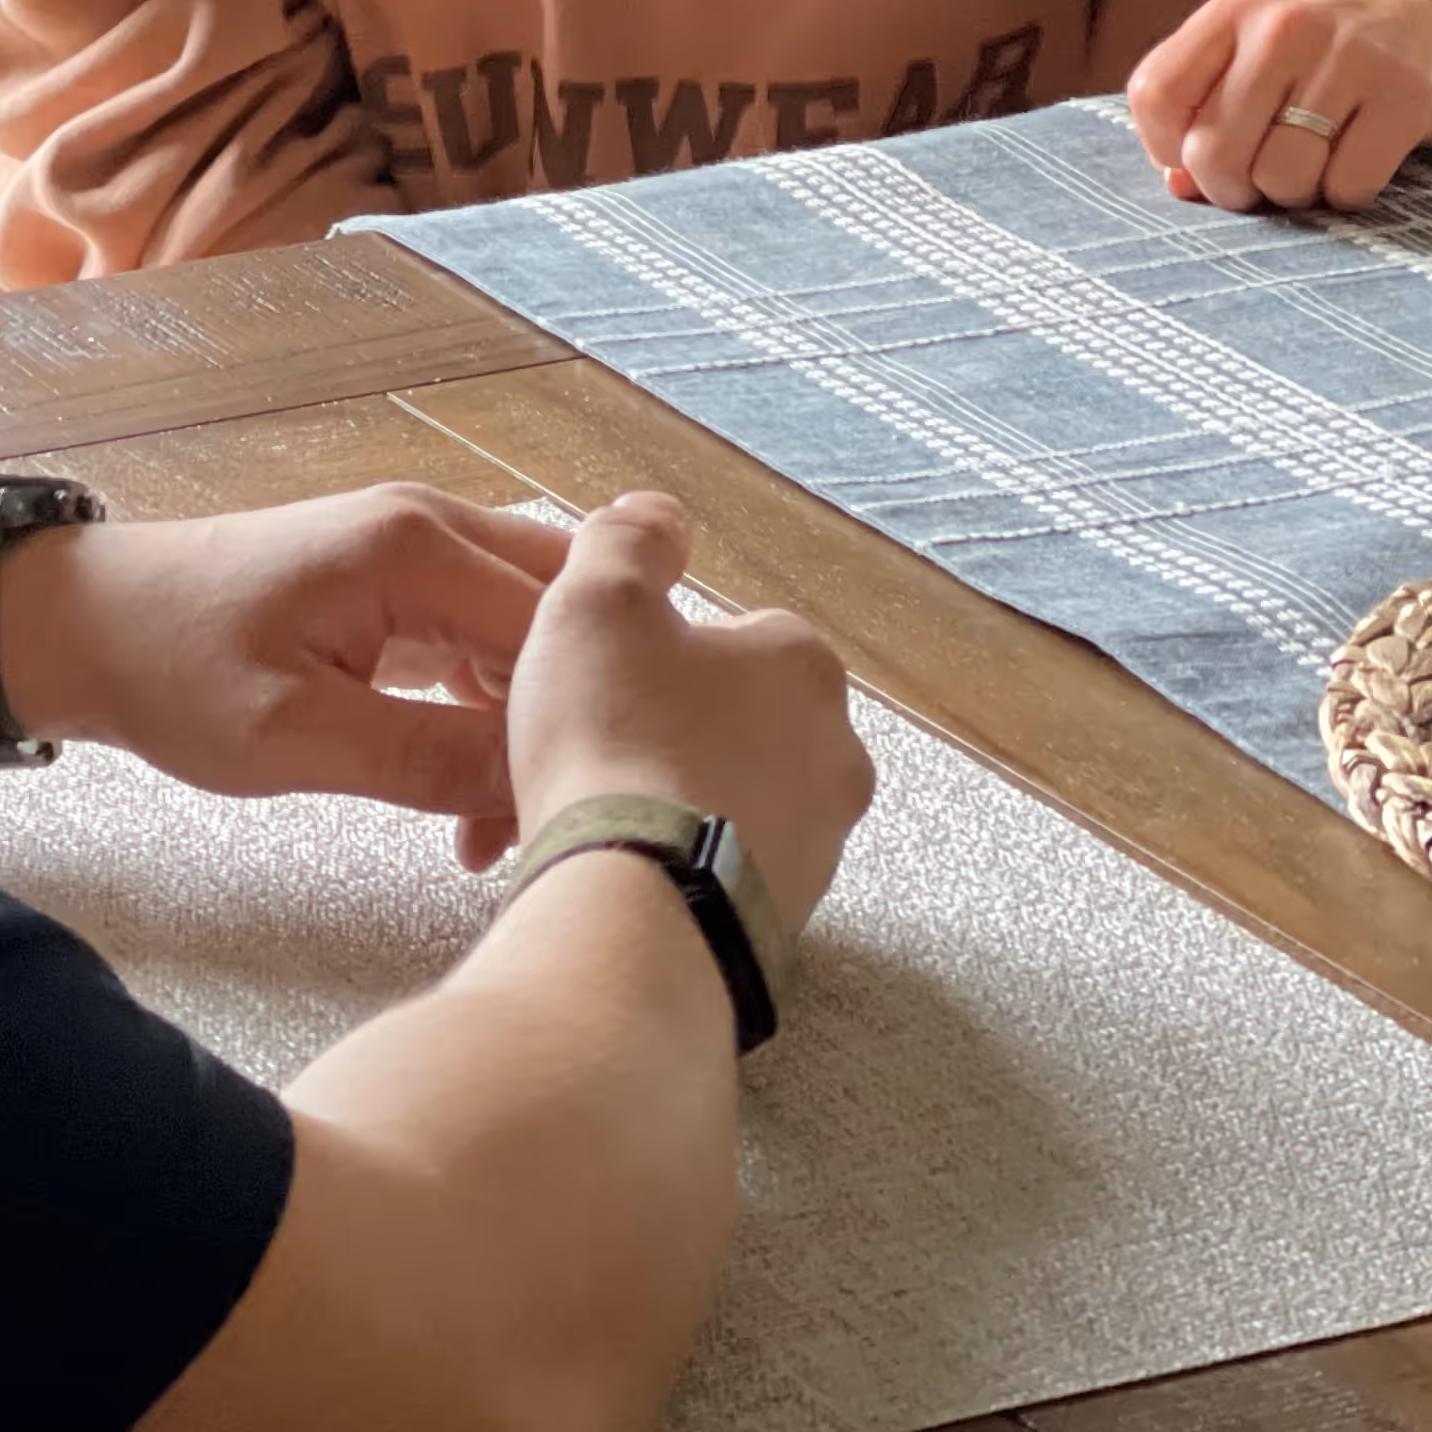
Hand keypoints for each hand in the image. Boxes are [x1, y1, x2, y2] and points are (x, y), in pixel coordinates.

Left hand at [0, 484, 573, 863]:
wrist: (86, 624)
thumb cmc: (173, 669)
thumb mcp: (296, 736)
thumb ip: (425, 758)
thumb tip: (539, 788)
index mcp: (417, 546)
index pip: (562, 628)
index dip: (578, 722)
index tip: (557, 812)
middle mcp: (435, 526)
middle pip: (569, 615)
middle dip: (571, 719)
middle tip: (542, 821)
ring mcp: (420, 550)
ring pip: (533, 634)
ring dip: (528, 727)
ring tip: (490, 832)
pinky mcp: (401, 583)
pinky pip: (486, 641)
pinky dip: (491, 715)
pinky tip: (467, 799)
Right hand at [502, 496, 872, 920]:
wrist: (634, 904)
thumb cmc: (618, 738)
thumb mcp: (597, 601)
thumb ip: (627, 541)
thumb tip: (656, 511)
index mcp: (802, 666)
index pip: (740, 634)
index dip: (664, 648)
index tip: (611, 674)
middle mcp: (835, 754)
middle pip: (741, 721)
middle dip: (676, 727)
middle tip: (599, 741)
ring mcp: (819, 847)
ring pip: (735, 800)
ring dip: (678, 800)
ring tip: (598, 810)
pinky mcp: (786, 920)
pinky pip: (725, 873)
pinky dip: (679, 865)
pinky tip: (619, 865)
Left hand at [1124, 0, 1431, 213]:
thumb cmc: (1323, 63)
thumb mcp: (1253, 69)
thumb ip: (1202, 118)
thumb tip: (1179, 184)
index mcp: (1229, 16)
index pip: (1155, 94)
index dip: (1165, 148)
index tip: (1196, 159)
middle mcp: (1282, 28)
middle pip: (1214, 150)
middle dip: (1233, 188)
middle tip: (1261, 179)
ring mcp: (1347, 58)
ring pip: (1281, 175)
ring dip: (1294, 194)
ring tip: (1314, 166)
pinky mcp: (1405, 96)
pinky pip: (1348, 184)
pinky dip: (1347, 195)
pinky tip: (1356, 167)